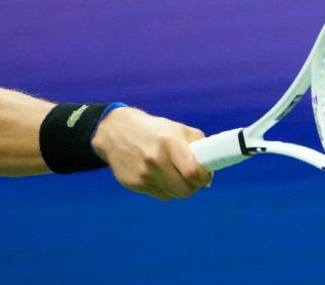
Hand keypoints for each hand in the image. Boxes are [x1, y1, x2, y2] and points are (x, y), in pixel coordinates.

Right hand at [91, 106, 211, 199]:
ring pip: (173, 195)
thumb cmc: (153, 130)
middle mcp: (155, 159)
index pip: (193, 172)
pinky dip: (163, 188)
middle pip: (185, 190)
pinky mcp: (133, 184)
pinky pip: (159, 195)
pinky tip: (157, 175)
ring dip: (178, 188)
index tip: (204, 176)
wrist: (115, 131)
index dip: (204, 178)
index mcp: (169, 142)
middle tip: (192, 179)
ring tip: (174, 175)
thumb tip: (210, 168)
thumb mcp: (177, 128)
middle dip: (193, 186)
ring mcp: (143, 173)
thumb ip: (198, 145)